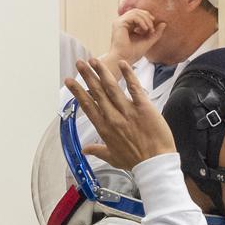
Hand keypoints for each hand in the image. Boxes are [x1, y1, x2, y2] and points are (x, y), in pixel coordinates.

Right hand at [69, 57, 176, 171]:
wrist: (155, 164)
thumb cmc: (135, 162)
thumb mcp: (112, 158)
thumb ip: (97, 150)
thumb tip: (84, 149)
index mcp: (104, 128)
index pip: (87, 106)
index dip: (78, 92)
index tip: (70, 81)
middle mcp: (113, 117)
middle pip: (97, 92)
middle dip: (87, 76)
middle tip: (79, 63)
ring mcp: (128, 111)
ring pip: (112, 87)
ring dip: (102, 72)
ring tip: (93, 60)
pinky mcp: (143, 107)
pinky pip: (134, 88)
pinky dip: (128, 75)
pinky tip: (122, 63)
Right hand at [105, 8, 164, 65]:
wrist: (124, 60)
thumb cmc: (133, 53)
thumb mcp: (148, 41)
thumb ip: (156, 33)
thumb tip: (164, 23)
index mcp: (127, 25)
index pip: (138, 15)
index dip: (148, 18)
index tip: (153, 29)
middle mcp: (122, 22)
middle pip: (137, 11)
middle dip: (147, 18)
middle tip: (152, 28)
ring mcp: (119, 22)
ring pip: (135, 12)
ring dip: (146, 20)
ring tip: (149, 29)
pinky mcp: (119, 24)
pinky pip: (133, 16)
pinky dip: (141, 21)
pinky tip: (145, 29)